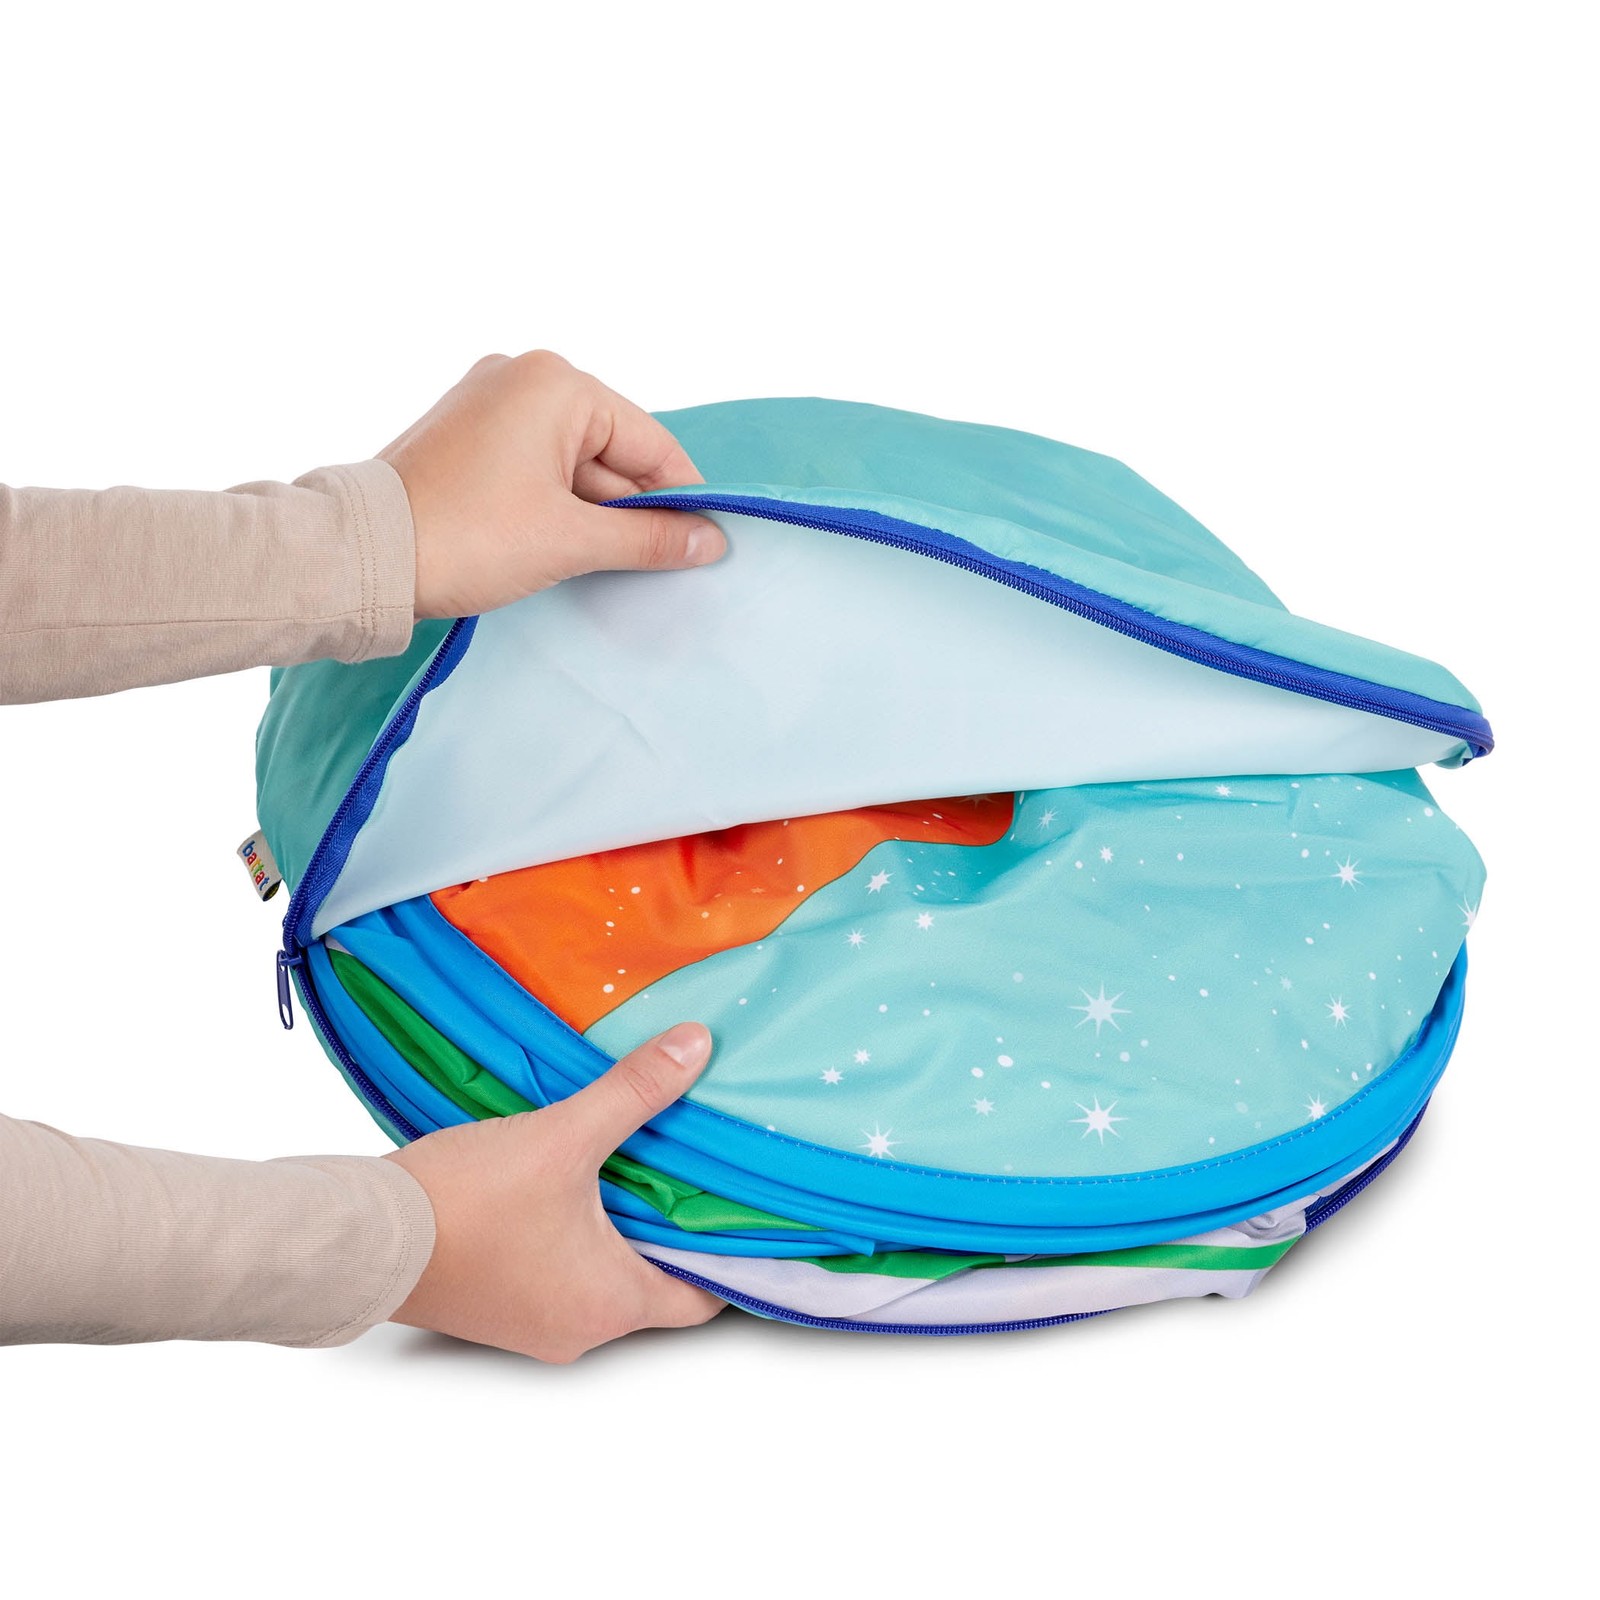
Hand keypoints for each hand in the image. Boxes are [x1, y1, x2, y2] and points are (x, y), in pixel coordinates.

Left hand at [380, 350, 725, 619]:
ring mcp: (487, 402)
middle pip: (612, 449)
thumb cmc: (468, 536)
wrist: (364, 556)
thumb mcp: (571, 540)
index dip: (681, 498)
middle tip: (654, 565)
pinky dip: (556, 503)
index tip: (704, 543)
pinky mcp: (465, 434)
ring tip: (599, 562)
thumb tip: (709, 542)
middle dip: (631, 509)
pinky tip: (561, 545)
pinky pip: (535, 465)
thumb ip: (649, 539)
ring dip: (592, 512)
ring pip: (573, 462)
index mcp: (555, 382)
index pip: (649, 441)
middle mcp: (522, 376)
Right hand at [384, 1021, 724, 1361]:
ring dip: (617, 1224)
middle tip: (696, 1166)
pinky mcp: (494, 1305)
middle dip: (671, 1225)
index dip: (730, 1253)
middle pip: (653, 1281)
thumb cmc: (464, 1202)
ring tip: (637, 1161)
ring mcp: (530, 1324)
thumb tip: (697, 1046)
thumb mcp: (562, 1136)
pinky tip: (572, 1180)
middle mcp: (577, 1330)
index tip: (747, 1205)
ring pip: (601, 1274)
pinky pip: (555, 1272)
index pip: (701, 1296)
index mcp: (609, 1305)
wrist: (358, 1237)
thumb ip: (634, 1092)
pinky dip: (573, 1232)